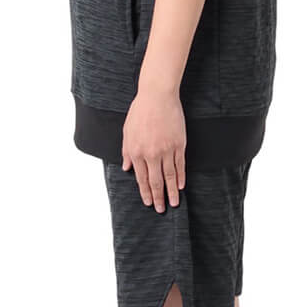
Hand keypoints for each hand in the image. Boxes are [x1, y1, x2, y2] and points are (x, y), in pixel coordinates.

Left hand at [122, 86, 185, 210]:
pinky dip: (180, 177)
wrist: (157, 97)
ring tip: (174, 203)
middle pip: (156, 181)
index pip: (141, 178)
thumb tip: (126, 168)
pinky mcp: (178, 145)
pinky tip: (180, 186)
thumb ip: (126, 151)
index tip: (148, 202)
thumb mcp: (127, 132)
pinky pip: (180, 165)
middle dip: (158, 197)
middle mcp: (151, 154)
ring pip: (169, 177)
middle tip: (160, 209)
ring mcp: (166, 150)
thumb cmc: (140, 112)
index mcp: (136, 152)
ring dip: (171, 192)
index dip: (145, 191)